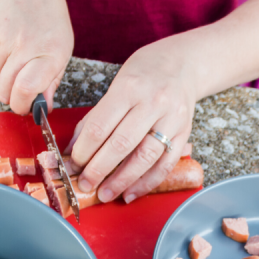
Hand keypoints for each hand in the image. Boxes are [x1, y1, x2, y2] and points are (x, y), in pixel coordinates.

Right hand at [0, 0, 73, 114]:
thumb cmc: (47, 18)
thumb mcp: (62, 47)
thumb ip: (52, 80)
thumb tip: (44, 108)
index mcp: (49, 52)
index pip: (27, 89)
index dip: (23, 105)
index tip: (25, 107)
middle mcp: (24, 45)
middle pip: (6, 89)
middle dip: (11, 97)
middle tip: (19, 91)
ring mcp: (2, 39)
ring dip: (4, 77)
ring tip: (17, 58)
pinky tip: (6, 46)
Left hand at [70, 37, 196, 202]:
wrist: (183, 64)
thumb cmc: (144, 74)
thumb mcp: (116, 86)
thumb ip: (95, 118)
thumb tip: (73, 149)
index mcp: (129, 88)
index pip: (100, 126)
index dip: (83, 151)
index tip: (73, 164)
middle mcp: (153, 103)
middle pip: (121, 145)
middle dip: (99, 170)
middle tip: (85, 184)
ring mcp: (171, 120)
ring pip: (144, 158)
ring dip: (122, 181)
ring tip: (105, 194)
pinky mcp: (185, 134)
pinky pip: (165, 164)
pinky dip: (147, 183)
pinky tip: (131, 193)